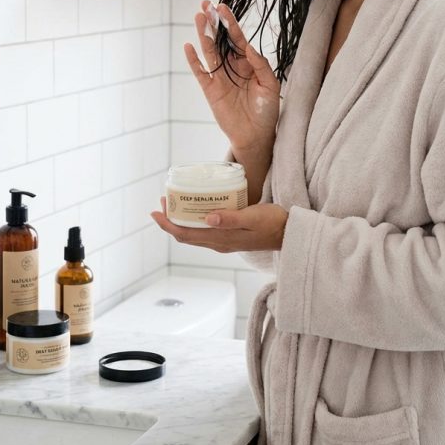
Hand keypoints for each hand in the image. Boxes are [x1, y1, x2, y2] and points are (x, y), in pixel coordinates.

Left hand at [151, 197, 287, 252]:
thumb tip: (207, 218)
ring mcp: (224, 242)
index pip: (185, 234)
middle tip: (163, 201)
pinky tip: (197, 209)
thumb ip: (230, 219)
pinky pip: (204, 232)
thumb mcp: (252, 217)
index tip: (155, 211)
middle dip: (170, 221)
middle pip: (186, 235)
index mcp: (221, 239)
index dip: (167, 224)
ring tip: (175, 203)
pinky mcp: (229, 237)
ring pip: (194, 234)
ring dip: (181, 221)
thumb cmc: (273, 222)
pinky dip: (194, 221)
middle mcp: (218, 243)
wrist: (289, 233)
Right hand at [184, 1, 279, 153]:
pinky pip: (200, 72)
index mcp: (248, 63)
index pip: (237, 38)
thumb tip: (248, 46)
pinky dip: (194, 61)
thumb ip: (260, 65)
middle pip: (220, 40)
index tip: (223, 7)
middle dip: (213, 23)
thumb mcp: (270, 85)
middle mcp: (232, 67)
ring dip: (204, 35)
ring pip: (209, 52)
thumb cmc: (267, 110)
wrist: (256, 135)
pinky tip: (189, 46)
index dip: (230, 23)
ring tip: (198, 17)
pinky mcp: (210, 90)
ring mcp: (220, 77)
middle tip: (206, 4)